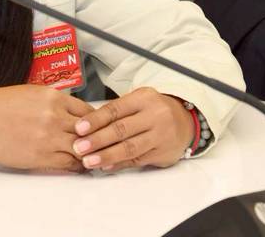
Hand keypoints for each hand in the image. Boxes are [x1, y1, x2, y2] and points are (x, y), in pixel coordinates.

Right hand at [0, 85, 93, 171]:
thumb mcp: (31, 94)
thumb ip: (53, 103)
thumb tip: (71, 114)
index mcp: (53, 97)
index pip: (88, 112)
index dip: (96, 124)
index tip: (99, 130)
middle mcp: (54, 115)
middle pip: (90, 131)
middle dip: (98, 140)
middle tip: (104, 147)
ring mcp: (48, 136)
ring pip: (83, 148)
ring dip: (90, 155)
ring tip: (95, 159)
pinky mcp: (40, 155)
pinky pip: (69, 163)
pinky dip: (78, 166)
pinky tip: (79, 166)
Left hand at [72, 87, 193, 170]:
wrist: (185, 121)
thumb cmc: (154, 110)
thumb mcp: (138, 101)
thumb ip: (116, 111)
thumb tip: (86, 125)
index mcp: (143, 99)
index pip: (115, 109)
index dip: (95, 120)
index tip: (79, 128)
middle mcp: (154, 116)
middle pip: (121, 129)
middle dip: (97, 140)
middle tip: (79, 147)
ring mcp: (160, 135)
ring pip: (130, 147)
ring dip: (106, 155)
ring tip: (89, 161)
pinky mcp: (163, 153)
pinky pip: (138, 160)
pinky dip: (120, 164)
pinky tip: (106, 166)